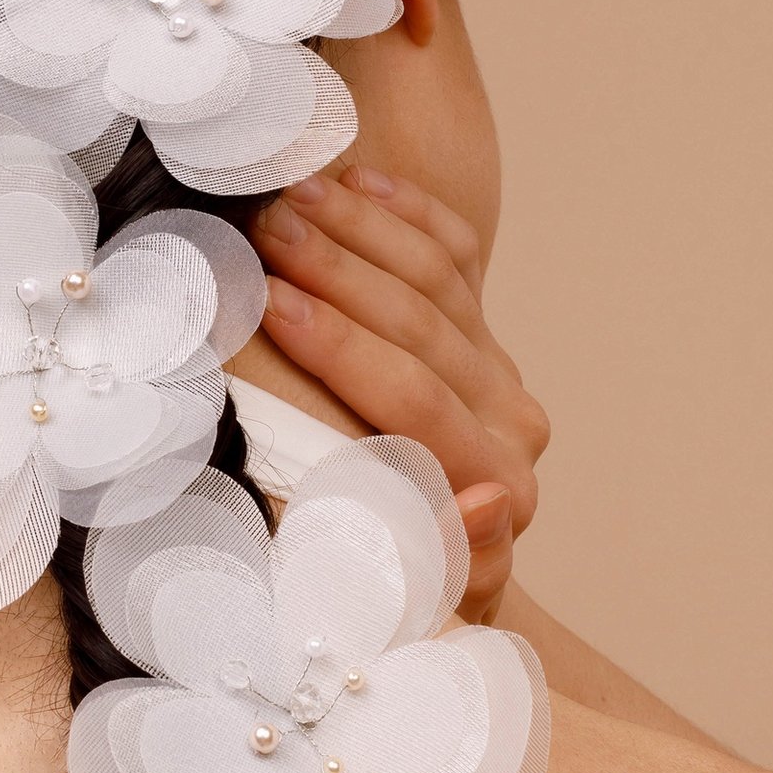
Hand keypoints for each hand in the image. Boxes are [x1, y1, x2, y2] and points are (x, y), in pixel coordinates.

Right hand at [250, 168, 549, 623]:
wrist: (393, 567)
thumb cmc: (353, 585)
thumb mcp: (378, 592)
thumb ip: (423, 562)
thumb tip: (489, 504)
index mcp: (495, 491)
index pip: (413, 399)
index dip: (337, 347)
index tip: (266, 303)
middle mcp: (511, 429)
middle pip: (422, 328)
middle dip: (335, 271)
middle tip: (261, 229)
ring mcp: (499, 371)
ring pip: (434, 278)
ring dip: (354, 229)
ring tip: (281, 198)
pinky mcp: (481, 330)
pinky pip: (450, 250)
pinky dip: (401, 209)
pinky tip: (347, 179)